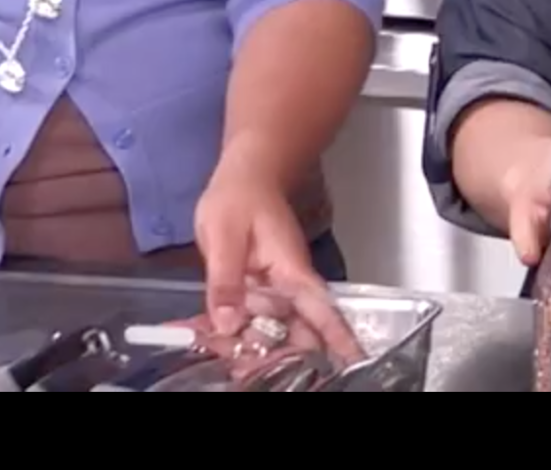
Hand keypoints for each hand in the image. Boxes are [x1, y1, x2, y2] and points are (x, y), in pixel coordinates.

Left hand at [193, 154, 361, 362]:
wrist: (245, 176)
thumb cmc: (241, 197)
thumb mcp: (225, 235)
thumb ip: (226, 280)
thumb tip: (229, 325)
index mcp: (291, 273)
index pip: (321, 312)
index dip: (339, 341)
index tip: (354, 366)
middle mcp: (287, 288)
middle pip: (293, 334)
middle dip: (275, 360)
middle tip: (244, 374)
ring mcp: (272, 292)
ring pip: (267, 333)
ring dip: (245, 350)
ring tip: (222, 363)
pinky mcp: (255, 293)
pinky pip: (245, 320)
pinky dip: (225, 331)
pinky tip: (197, 336)